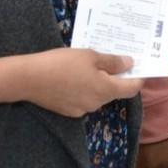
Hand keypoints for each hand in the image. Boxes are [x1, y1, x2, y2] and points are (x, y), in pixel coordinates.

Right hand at [21, 48, 143, 117]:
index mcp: (106, 89)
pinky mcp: (68, 111)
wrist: (28, 79)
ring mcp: (82, 109)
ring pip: (99, 95)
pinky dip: (85, 89)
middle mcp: (97, 103)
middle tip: (112, 61)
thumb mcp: (91, 56)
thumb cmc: (63, 63)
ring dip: (100, 83)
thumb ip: (113, 62)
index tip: (138, 67)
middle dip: (117, 78)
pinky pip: (84, 99)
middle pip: (114, 91)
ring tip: (91, 66)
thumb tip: (130, 64)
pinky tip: (75, 77)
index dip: (138, 78)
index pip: (132, 89)